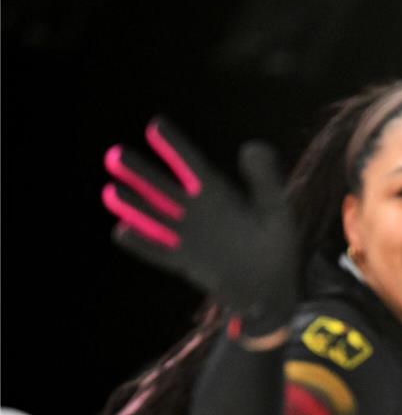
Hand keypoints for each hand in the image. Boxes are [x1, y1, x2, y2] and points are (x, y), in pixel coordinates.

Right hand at [102, 116, 296, 336]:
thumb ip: (265, 179)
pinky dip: (143, 243)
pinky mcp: (186, 262)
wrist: (272, 289)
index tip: (156, 125)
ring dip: (134, 205)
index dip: (175, 146)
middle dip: (141, 172)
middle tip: (115, 154)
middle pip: (163, 187)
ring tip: (111, 191)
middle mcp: (197, 211)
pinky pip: (160, 251)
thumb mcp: (275, 209)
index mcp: (219, 193)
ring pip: (155, 216)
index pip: (192, 164)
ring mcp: (188, 236)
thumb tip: (249, 146)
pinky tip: (122, 231)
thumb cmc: (276, 246)